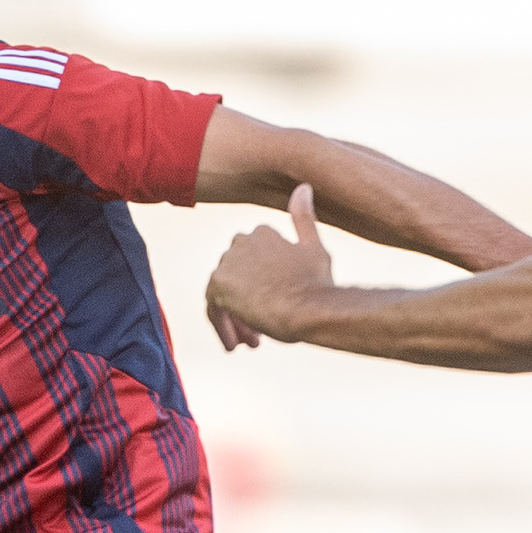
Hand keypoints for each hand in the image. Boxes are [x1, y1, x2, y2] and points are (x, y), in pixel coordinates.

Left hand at [207, 184, 340, 350]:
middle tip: (260, 331)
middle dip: (247, 305)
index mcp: (260, 232)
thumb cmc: (318, 282)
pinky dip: (222, 328)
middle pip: (237, 281)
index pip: (251, 263)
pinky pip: (214, 310)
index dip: (261, 287)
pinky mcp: (218, 286)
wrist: (309, 307)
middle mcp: (239, 242)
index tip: (275, 306)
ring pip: (224, 297)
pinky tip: (235, 346)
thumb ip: (304, 218)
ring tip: (251, 341)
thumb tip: (303, 186)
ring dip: (236, 319)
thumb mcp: (314, 246)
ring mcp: (227, 263)